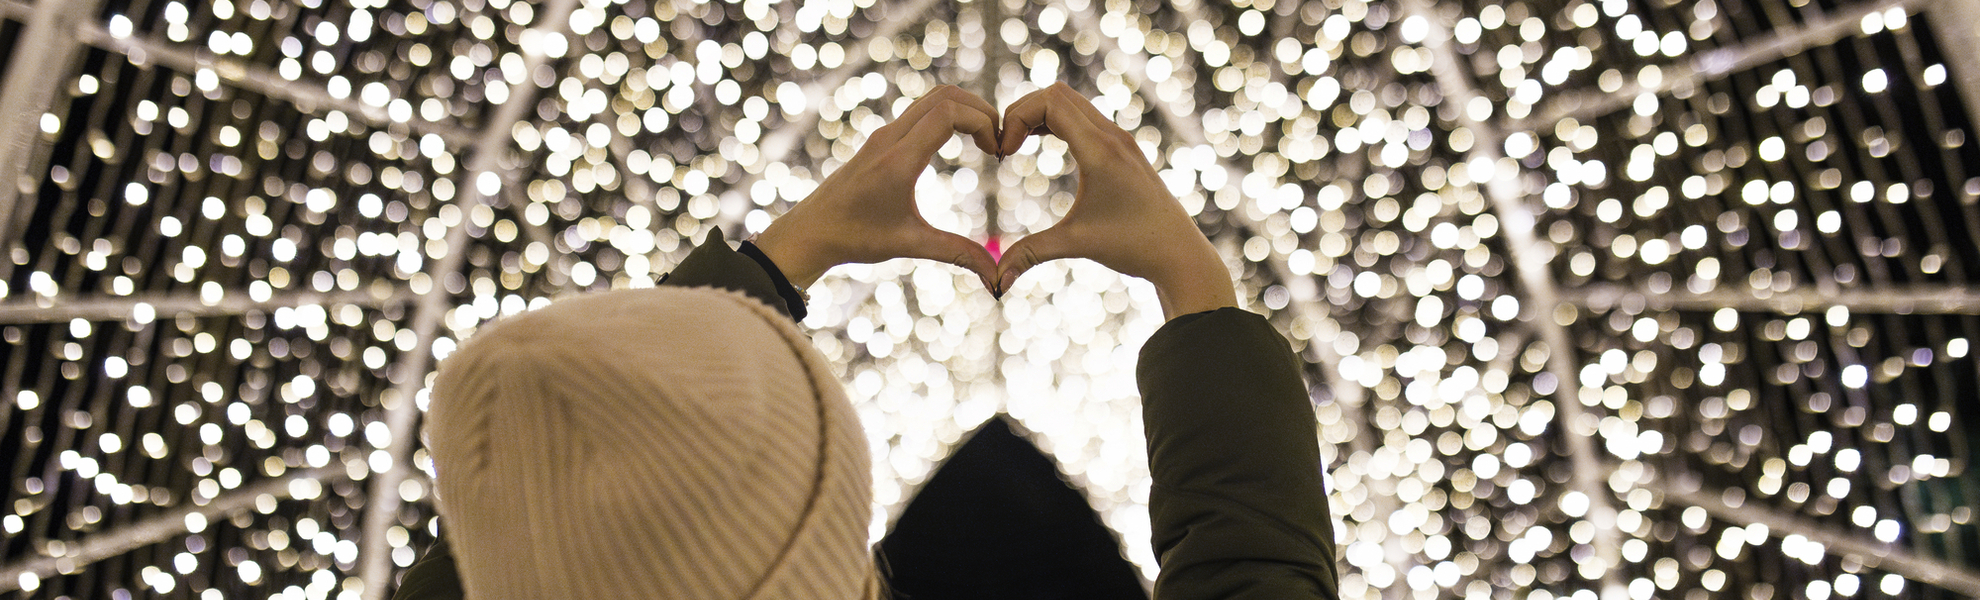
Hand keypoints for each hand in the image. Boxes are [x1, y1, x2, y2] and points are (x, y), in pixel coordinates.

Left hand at [755, 85, 1001, 290]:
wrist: (808, 233)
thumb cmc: (854, 239)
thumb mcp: (910, 245)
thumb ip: (957, 254)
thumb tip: (996, 279)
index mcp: (898, 160)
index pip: (948, 113)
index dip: (982, 121)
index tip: (996, 150)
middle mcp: (890, 139)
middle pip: (944, 95)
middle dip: (979, 109)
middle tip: (998, 139)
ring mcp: (882, 136)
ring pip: (930, 100)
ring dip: (962, 111)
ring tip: (983, 141)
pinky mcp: (879, 142)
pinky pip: (918, 113)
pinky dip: (945, 117)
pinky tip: (957, 144)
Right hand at [994, 83, 1236, 319]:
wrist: (1180, 254)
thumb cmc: (1134, 247)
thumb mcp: (1076, 245)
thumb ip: (1030, 255)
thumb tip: (995, 282)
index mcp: (1100, 150)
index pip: (1050, 101)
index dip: (1016, 118)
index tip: (1003, 154)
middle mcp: (1112, 136)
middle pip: (1056, 93)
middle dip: (1022, 112)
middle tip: (1005, 147)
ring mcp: (1120, 140)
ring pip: (1071, 102)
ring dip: (1038, 115)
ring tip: (1017, 146)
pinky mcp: (1123, 149)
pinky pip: (1083, 118)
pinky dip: (1056, 122)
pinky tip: (1040, 147)